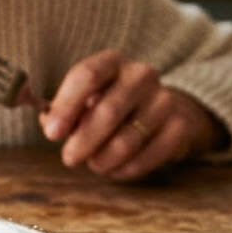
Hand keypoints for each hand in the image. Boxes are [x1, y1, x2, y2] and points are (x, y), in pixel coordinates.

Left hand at [39, 49, 227, 180]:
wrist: (160, 109)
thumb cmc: (107, 103)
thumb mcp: (83, 99)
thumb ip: (62, 110)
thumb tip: (51, 126)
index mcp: (111, 61)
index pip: (86, 76)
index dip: (66, 106)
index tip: (52, 133)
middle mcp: (141, 74)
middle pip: (108, 111)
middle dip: (84, 140)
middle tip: (69, 158)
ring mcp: (165, 99)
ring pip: (127, 139)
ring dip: (103, 159)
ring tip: (93, 164)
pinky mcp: (180, 126)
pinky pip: (149, 156)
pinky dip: (126, 169)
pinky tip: (114, 170)